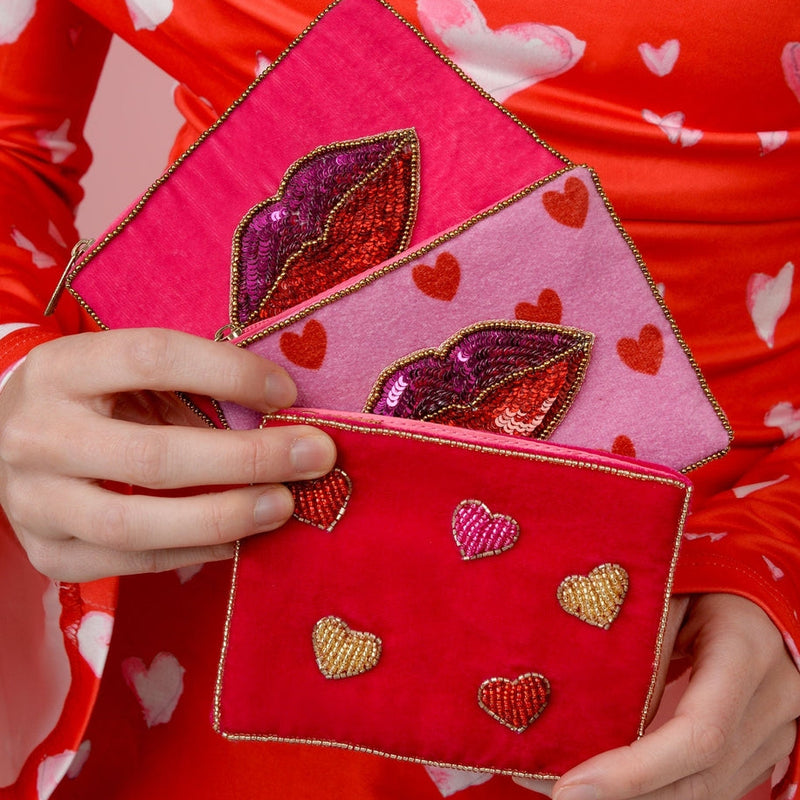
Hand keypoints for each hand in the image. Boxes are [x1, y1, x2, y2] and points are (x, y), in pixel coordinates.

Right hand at [0, 328, 335, 581]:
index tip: (287, 393)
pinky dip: (195, 553)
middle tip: (314, 457)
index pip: (152, 358)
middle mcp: (39, 435)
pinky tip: (241, 540)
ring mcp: (34, 502)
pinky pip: (131, 563)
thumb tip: (282, 412)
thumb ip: (190, 385)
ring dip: (225, 517)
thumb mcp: (125, 371)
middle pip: (155, 455)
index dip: (228, 373)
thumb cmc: (92, 396)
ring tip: (284, 506)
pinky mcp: (47, 553)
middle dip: (248, 459)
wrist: (5, 436)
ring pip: (137, 523)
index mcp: (64, 368)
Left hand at [516, 593, 799, 799]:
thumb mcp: (669, 593)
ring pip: (708, 792)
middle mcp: (774, 700)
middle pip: (701, 780)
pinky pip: (713, 784)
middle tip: (560, 795)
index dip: (633, 771)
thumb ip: (642, 644)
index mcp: (746, 651)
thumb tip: (597, 707)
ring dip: (639, 799)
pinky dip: (660, 789)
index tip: (572, 787)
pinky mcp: (766, 745)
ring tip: (573, 789)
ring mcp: (778, 729)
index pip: (696, 734)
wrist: (756, 594)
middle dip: (626, 797)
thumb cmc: (702, 579)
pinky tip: (612, 783)